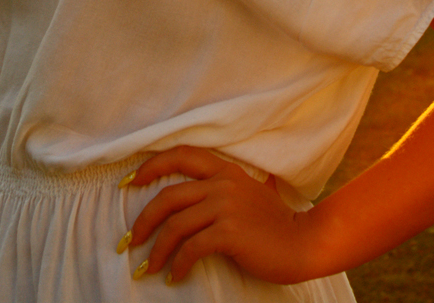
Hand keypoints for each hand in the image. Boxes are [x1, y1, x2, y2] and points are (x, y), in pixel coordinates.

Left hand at [124, 146, 315, 284]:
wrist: (303, 242)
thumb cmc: (276, 223)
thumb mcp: (249, 192)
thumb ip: (226, 185)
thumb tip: (196, 194)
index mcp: (225, 170)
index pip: (180, 155)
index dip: (151, 166)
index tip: (130, 181)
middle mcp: (222, 183)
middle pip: (169, 196)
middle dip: (143, 220)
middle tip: (130, 240)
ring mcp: (226, 206)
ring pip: (176, 225)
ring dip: (156, 250)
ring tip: (148, 267)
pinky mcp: (230, 232)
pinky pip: (192, 248)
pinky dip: (178, 264)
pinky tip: (175, 276)